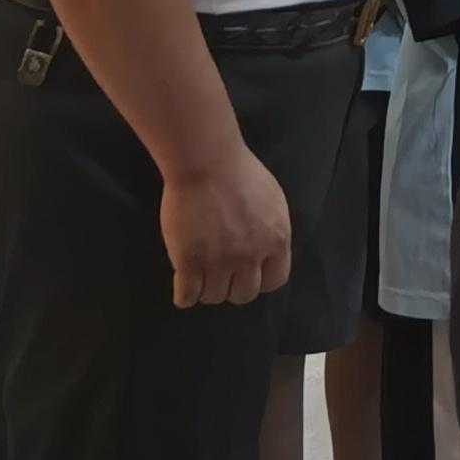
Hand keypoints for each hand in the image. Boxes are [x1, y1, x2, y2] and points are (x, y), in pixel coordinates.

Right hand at [158, 139, 291, 309]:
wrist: (206, 162)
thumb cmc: (240, 172)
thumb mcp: (273, 202)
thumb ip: (272, 230)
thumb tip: (267, 252)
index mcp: (276, 240)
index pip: (274, 281)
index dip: (259, 281)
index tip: (247, 275)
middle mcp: (251, 256)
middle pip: (243, 294)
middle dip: (232, 287)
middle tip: (220, 276)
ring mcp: (219, 261)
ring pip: (214, 297)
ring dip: (207, 290)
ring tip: (200, 279)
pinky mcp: (188, 262)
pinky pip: (187, 296)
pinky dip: (184, 296)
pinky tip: (183, 286)